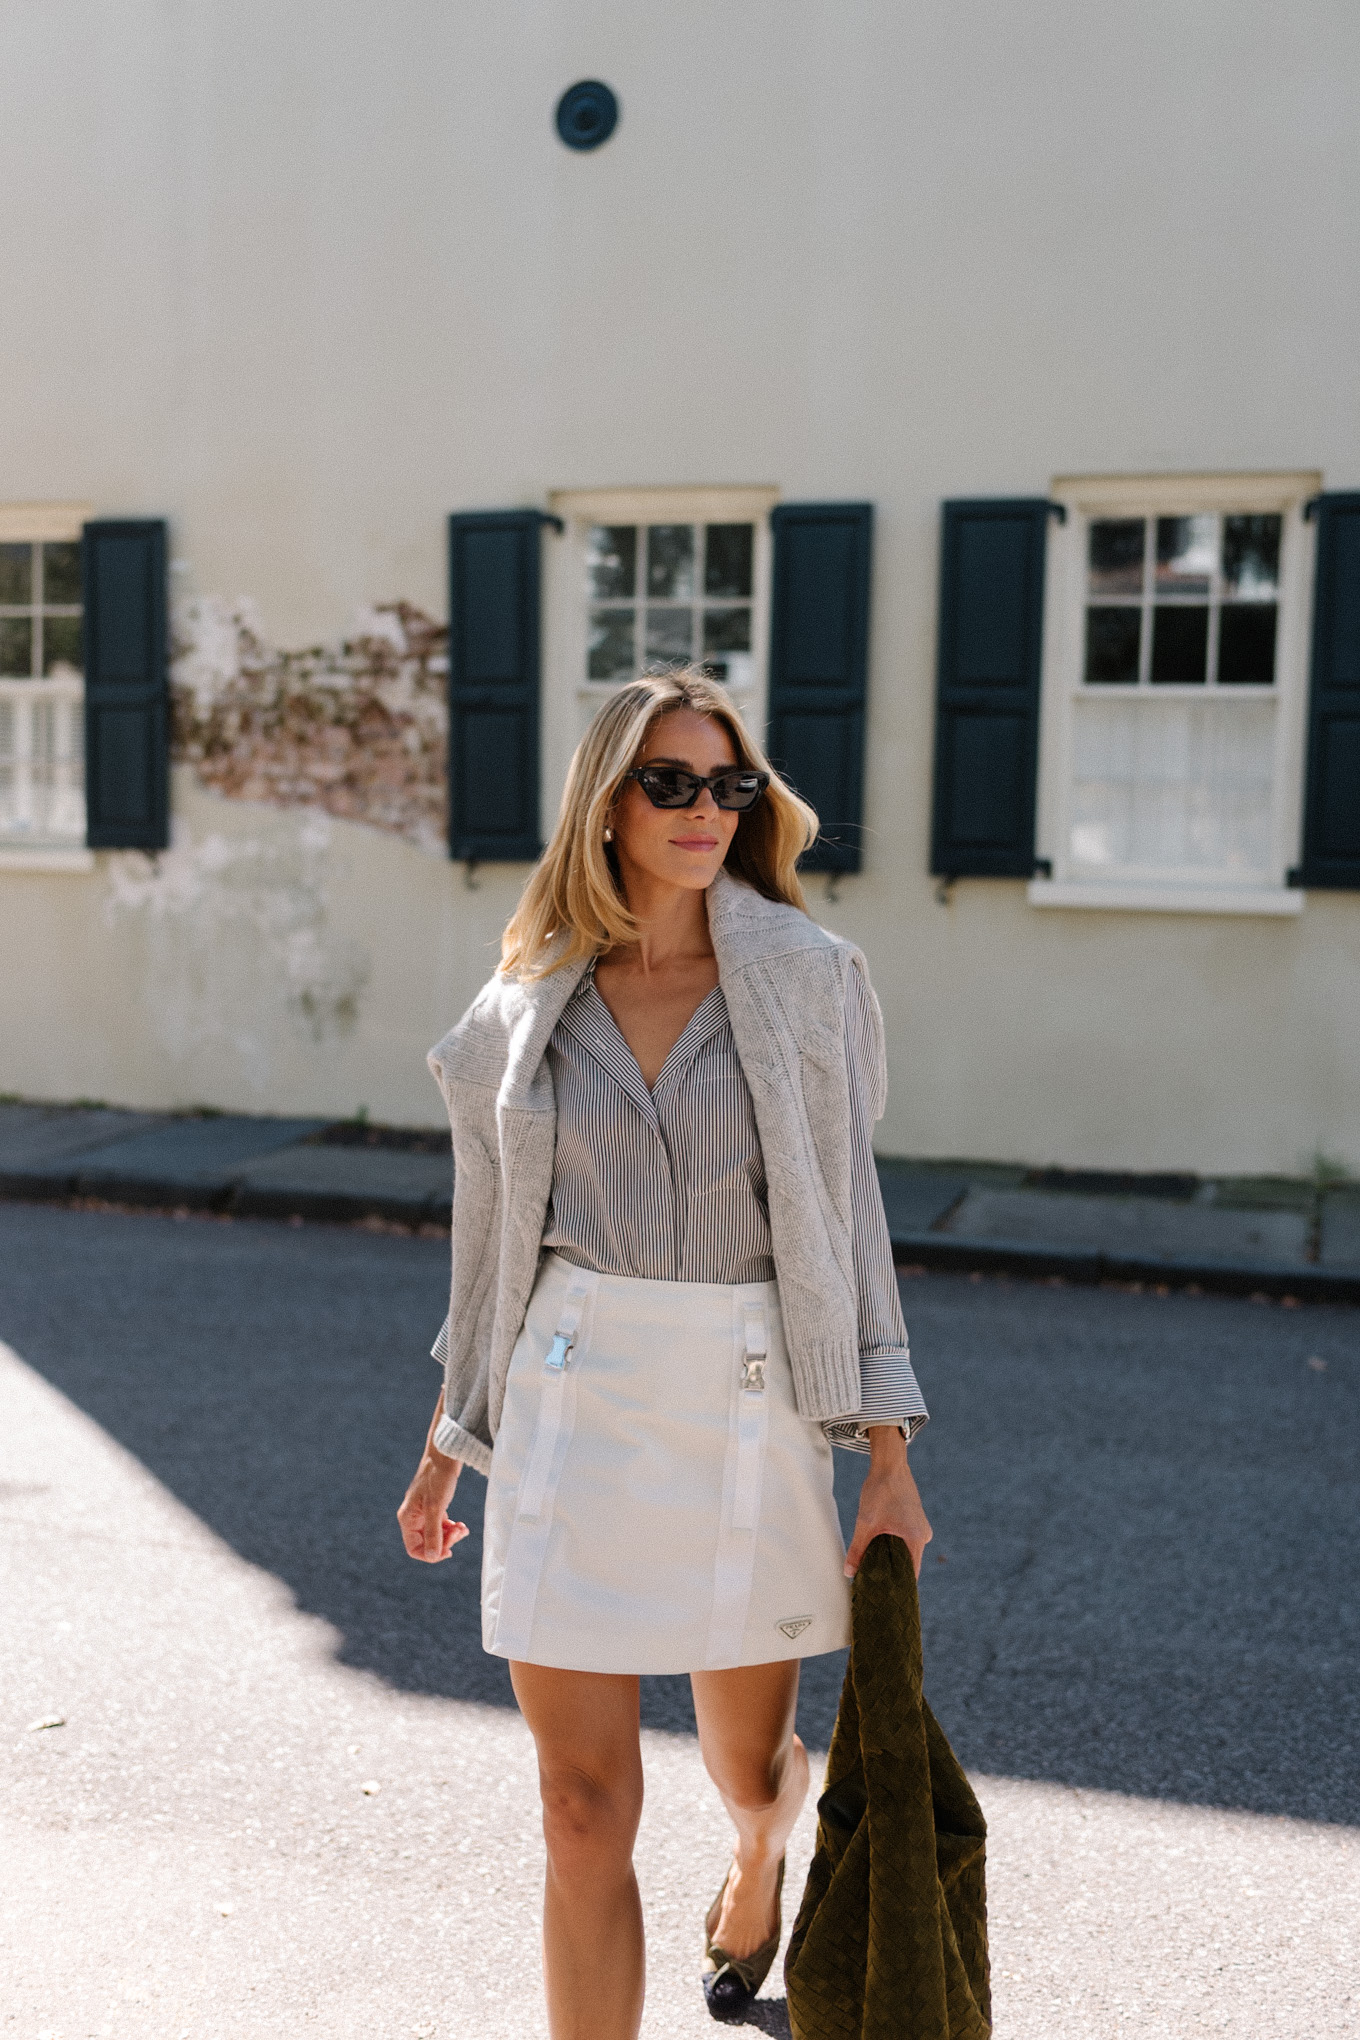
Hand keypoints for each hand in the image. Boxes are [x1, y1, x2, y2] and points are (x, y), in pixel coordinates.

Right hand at [397, 1443, 468, 1563]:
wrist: (445, 1455)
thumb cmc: (438, 1478)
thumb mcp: (436, 1507)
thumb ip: (433, 1533)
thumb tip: (432, 1556)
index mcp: (408, 1518)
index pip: (414, 1549)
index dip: (430, 1554)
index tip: (449, 1551)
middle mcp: (413, 1517)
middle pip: (427, 1543)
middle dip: (444, 1542)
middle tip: (459, 1533)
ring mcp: (423, 1512)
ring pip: (436, 1535)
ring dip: (450, 1536)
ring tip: (463, 1528)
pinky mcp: (434, 1507)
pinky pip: (441, 1526)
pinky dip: (452, 1528)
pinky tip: (461, 1525)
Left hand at [844, 1425, 931, 1579]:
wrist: (890, 1465)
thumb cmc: (880, 1490)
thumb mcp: (865, 1522)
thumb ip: (857, 1549)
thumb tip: (849, 1572)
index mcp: (916, 1539)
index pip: (911, 1575)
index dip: (899, 1587)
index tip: (887, 1597)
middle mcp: (923, 1535)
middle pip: (910, 1564)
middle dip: (893, 1574)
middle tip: (877, 1585)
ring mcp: (921, 1527)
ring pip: (908, 1552)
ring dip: (893, 1559)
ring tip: (876, 1569)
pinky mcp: (916, 1521)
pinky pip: (907, 1541)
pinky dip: (896, 1547)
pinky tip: (881, 1550)